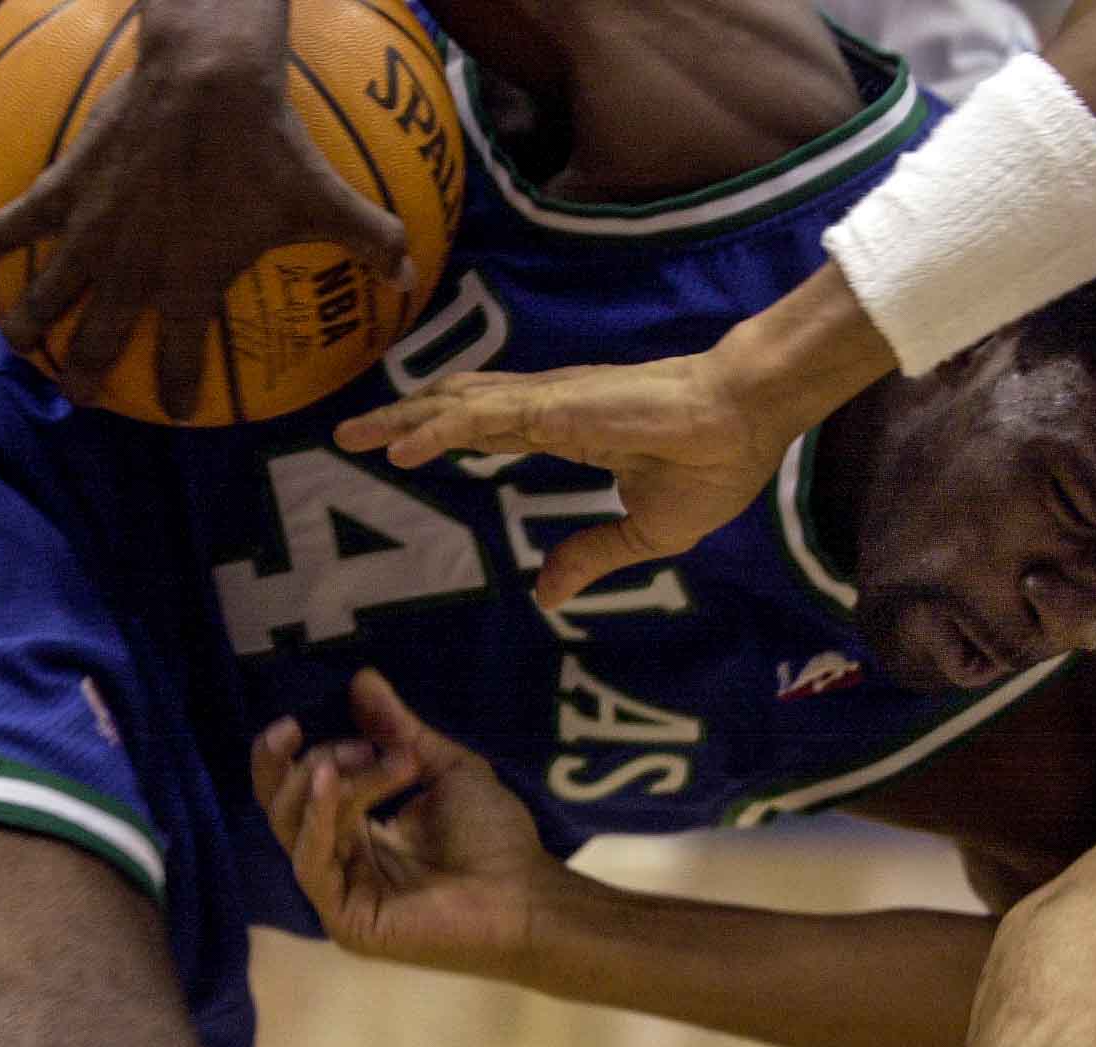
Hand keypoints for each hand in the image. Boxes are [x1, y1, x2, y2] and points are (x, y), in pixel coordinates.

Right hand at [0, 0, 412, 417]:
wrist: (209, 82)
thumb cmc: (270, 147)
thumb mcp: (328, 202)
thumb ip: (371, 242)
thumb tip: (412, 273)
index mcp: (189, 284)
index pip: (181, 356)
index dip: (177, 389)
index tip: (175, 412)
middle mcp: (134, 268)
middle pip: (99, 337)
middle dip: (85, 372)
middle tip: (75, 394)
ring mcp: (94, 229)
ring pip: (49, 290)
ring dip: (30, 322)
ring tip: (15, 344)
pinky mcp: (68, 184)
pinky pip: (20, 218)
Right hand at [253, 670, 563, 979]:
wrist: (526, 894)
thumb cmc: (494, 837)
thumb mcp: (444, 767)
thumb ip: (397, 728)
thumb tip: (360, 677)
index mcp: (357, 829)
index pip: (302, 789)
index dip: (310, 751)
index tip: (347, 727)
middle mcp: (340, 859)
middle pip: (284, 806)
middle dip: (305, 761)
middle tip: (340, 739)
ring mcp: (338, 892)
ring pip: (295, 826)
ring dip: (326, 780)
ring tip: (364, 753)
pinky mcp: (344, 918)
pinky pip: (311, 862)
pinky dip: (316, 817)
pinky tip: (331, 782)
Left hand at [334, 352, 794, 606]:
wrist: (746, 422)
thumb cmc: (711, 464)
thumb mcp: (645, 532)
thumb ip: (591, 556)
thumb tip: (545, 596)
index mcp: (567, 429)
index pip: (488, 427)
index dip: (444, 433)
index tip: (400, 448)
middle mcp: (548, 407)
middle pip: (458, 409)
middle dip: (402, 421)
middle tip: (348, 435)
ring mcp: (548, 401)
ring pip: (458, 406)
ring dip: (402, 420)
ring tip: (350, 434)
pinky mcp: (555, 406)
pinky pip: (483, 418)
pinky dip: (436, 431)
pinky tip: (400, 448)